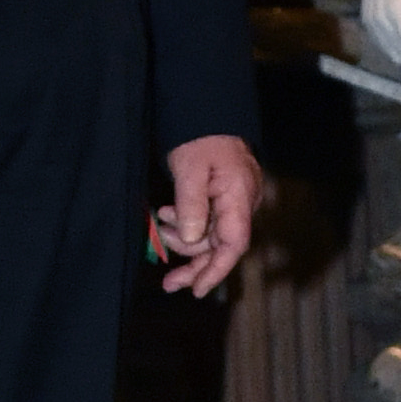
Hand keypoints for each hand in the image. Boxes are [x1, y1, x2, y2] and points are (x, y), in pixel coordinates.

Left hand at [153, 133, 265, 297]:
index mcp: (239, 198)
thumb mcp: (189, 169)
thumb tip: (192, 239)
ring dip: (184, 239)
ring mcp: (234, 202)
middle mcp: (242, 204)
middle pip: (222, 247)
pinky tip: (167, 215)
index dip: (216, 271)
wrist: (207, 111)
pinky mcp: (223, 198)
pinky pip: (207, 222)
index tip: (196, 290)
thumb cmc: (200, 136)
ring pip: (212, 236)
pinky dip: (187, 225)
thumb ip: (191, 206)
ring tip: (158, 226)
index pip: (234, 245)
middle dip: (195, 264)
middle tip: (169, 282)